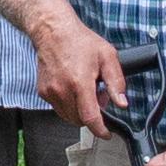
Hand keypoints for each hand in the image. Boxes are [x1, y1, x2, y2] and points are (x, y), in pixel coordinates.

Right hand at [27, 11, 128, 132]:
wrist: (53, 31)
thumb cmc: (80, 41)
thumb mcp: (107, 56)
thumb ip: (116, 82)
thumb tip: (122, 103)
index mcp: (80, 82)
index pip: (90, 118)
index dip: (100, 130)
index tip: (106, 134)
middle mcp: (62, 90)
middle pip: (79, 120)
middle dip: (92, 115)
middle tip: (98, 96)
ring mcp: (50, 92)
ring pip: (68, 116)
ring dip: (79, 111)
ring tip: (85, 91)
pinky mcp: (43, 92)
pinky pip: (59, 108)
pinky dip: (68, 104)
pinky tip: (73, 88)